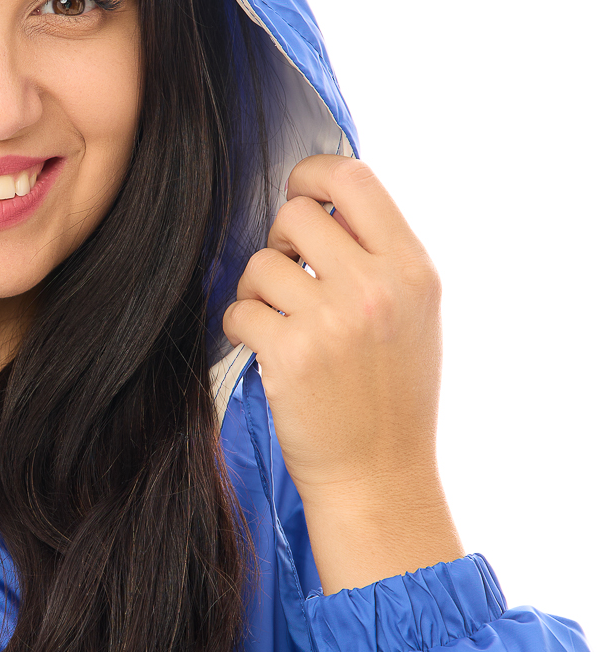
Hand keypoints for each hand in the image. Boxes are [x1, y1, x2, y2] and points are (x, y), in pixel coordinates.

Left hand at [222, 155, 462, 592]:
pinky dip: (241, 326)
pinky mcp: (290, 354)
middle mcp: (377, 288)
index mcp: (412, 270)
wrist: (378, 477)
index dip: (313, 175)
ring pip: (259, 264)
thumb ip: (376, 256)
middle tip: (287, 277)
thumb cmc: (390, 395)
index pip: (353, 178)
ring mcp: (333, 321)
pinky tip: (264, 349)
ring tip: (279, 322)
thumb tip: (319, 202)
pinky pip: (239, 309)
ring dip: (256, 290)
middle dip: (279, 241)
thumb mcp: (411, 315)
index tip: (298, 195)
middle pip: (295, 215)